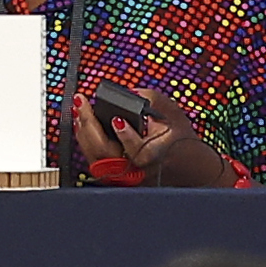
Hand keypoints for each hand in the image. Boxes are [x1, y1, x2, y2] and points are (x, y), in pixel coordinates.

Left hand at [69, 84, 238, 187]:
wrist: (186, 165)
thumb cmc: (180, 139)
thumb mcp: (173, 114)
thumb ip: (153, 99)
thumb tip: (129, 92)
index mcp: (154, 154)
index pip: (136, 148)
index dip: (125, 135)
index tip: (117, 120)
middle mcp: (136, 167)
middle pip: (104, 150)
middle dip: (89, 124)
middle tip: (81, 103)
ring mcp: (123, 173)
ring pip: (94, 155)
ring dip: (83, 130)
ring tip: (78, 110)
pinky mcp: (114, 174)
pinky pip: (94, 157)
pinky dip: (85, 139)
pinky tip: (81, 124)